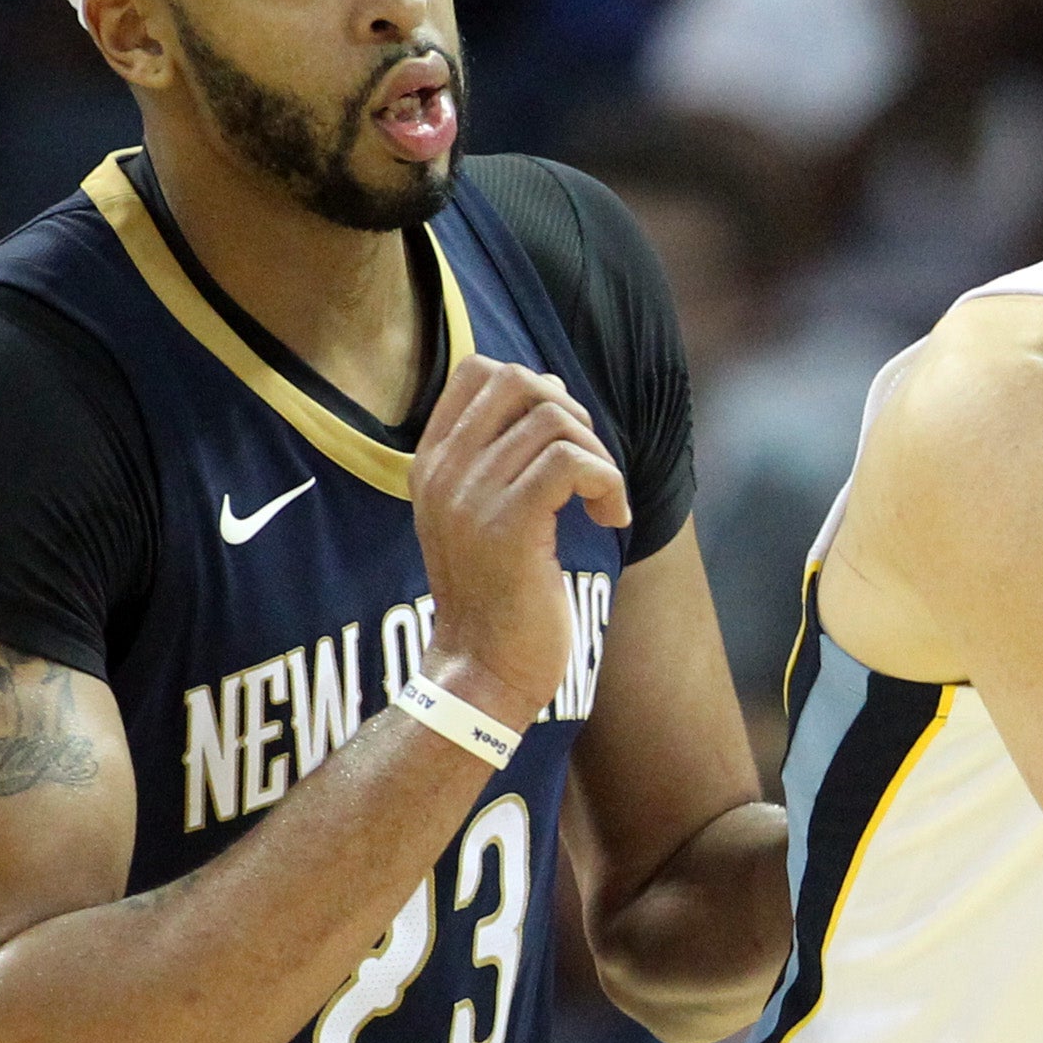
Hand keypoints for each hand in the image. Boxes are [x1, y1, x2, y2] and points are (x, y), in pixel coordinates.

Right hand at [411, 355, 630, 723]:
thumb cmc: (498, 596)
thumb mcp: (486, 513)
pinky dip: (608, 484)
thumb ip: (505, 452)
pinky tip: (611, 520)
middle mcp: (444, 471)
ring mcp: (471, 495)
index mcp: (432, 463)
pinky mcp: (509, 524)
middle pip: (519, 381)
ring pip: (555, 421)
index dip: (536, 390)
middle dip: (572, 414)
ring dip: (599, 457)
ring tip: (603, 503)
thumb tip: (551, 387)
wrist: (481, 670)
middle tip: (588, 470)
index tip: (561, 444)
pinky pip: (573, 463)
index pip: (478, 371)